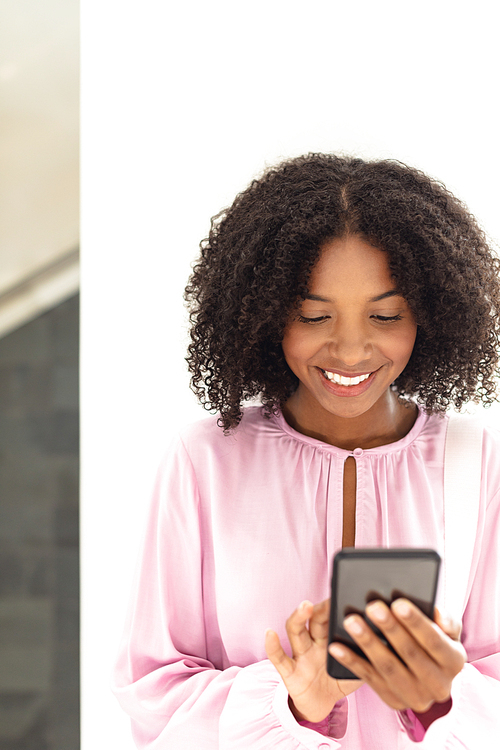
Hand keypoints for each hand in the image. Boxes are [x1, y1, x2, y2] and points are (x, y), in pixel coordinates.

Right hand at [265, 599, 362, 722]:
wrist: (321, 706)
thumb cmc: (338, 681)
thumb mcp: (356, 669)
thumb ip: (367, 655)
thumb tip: (388, 639)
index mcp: (329, 638)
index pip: (331, 616)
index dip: (335, 605)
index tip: (346, 593)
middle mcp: (313, 642)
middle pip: (315, 619)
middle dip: (321, 607)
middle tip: (331, 599)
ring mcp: (299, 655)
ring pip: (296, 631)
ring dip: (300, 617)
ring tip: (306, 606)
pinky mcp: (289, 672)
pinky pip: (278, 658)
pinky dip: (272, 646)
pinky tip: (270, 634)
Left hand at [328, 599, 465, 713]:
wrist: (431, 674)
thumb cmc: (437, 640)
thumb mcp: (448, 629)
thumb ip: (445, 619)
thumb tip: (436, 611)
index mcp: (454, 662)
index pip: (434, 641)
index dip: (416, 622)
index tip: (398, 602)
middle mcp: (439, 686)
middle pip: (410, 654)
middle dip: (390, 628)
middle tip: (371, 606)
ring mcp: (416, 697)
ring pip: (388, 668)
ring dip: (368, 643)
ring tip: (351, 621)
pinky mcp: (394, 701)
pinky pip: (370, 679)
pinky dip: (352, 662)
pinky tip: (336, 647)